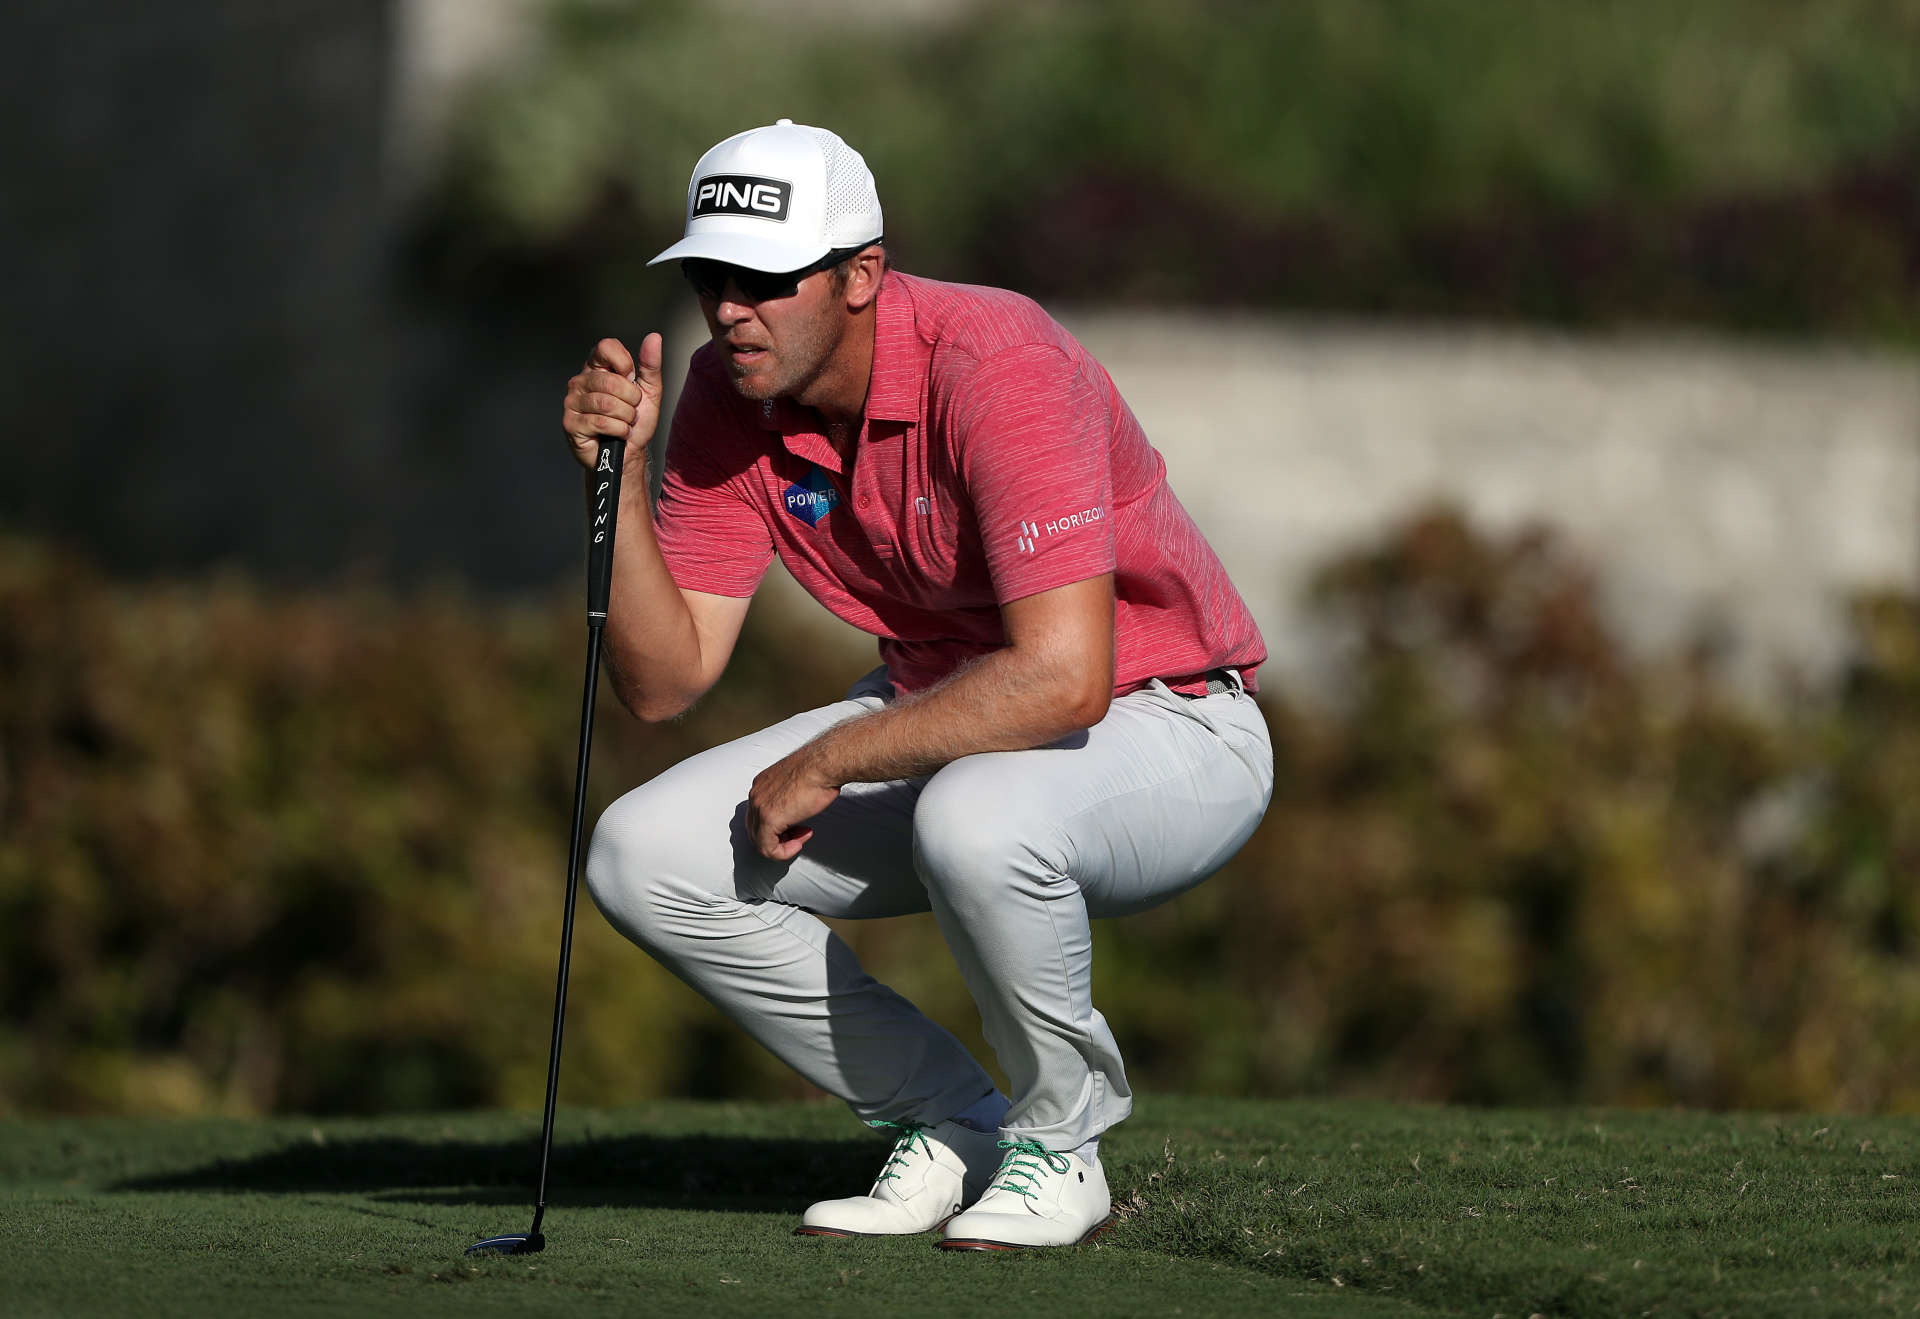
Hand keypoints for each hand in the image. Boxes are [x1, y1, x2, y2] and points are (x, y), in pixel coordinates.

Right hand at [562, 333, 662, 469]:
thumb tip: (654, 337)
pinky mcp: (570, 423)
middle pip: (610, 380)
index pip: (605, 347)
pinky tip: (617, 433)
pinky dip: (618, 430)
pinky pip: (600, 422)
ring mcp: (572, 402)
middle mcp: (580, 381)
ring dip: (626, 417)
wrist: (629, 454)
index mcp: (597, 368)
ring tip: (624, 422)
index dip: (624, 364)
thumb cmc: (635, 423)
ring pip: (607, 403)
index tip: (631, 380)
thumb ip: (651, 365)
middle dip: (631, 400)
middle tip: (631, 410)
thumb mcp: (649, 391)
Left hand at [746, 747, 841, 860]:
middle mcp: (755, 794)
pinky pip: (767, 849)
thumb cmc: (819, 769)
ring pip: (759, 842)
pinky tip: (798, 843)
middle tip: (798, 835)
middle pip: (755, 830)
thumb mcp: (797, 784)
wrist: (825, 764)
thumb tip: (794, 813)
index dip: (779, 827)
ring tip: (800, 839)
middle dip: (778, 838)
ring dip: (782, 846)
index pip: (758, 816)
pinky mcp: (768, 819)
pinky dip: (783, 852)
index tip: (798, 826)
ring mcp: (759, 807)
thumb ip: (789, 799)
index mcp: (761, 784)